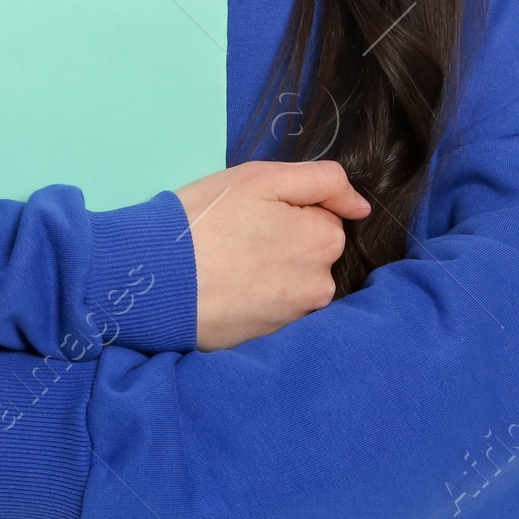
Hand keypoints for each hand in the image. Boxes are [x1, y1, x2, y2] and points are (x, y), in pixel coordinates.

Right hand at [175, 160, 370, 349]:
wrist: (157, 279)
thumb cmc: (207, 219)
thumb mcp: (261, 177)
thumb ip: (323, 181)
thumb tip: (361, 207)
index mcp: (324, 242)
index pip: (324, 218)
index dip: (290, 210)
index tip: (255, 213)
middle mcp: (320, 286)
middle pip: (312, 253)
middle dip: (285, 243)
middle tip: (238, 238)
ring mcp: (295, 318)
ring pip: (293, 282)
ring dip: (271, 272)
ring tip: (229, 265)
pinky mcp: (269, 341)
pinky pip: (273, 309)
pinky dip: (256, 299)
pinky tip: (228, 290)